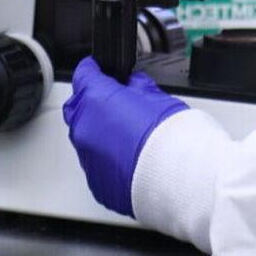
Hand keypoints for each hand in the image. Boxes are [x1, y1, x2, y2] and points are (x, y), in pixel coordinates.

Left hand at [62, 57, 188, 215]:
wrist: (178, 175)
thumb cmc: (170, 136)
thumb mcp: (156, 96)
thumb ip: (136, 87)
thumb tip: (131, 86)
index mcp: (96, 101)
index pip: (83, 76)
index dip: (93, 72)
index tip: (99, 73)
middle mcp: (85, 129)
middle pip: (78, 109)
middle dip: (92, 104)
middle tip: (115, 106)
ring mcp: (88, 158)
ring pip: (86, 140)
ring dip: (100, 135)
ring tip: (128, 139)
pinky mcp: (97, 183)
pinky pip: (95, 166)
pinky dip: (107, 160)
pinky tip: (129, 160)